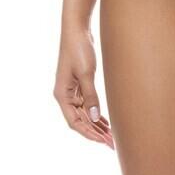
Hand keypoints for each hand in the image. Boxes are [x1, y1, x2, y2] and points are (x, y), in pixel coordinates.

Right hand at [53, 19, 113, 148]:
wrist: (77, 30)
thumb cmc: (79, 49)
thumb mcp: (86, 74)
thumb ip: (91, 96)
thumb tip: (94, 118)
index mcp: (62, 95)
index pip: (74, 122)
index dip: (89, 133)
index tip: (103, 141)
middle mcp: (65, 96)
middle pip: (80, 121)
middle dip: (95, 133)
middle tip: (112, 144)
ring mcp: (72, 92)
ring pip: (84, 115)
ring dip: (97, 126)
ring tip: (112, 137)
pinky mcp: (79, 86)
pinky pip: (87, 106)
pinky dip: (96, 115)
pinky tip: (106, 123)